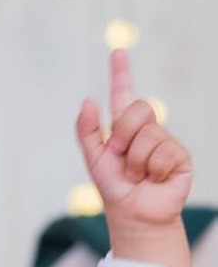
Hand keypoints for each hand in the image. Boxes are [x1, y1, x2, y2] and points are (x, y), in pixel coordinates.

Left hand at [75, 49, 193, 266]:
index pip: (124, 94)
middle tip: (120, 158)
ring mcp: (165, 141)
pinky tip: (154, 179)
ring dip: (135, 160)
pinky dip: (152, 169)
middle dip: (123, 135)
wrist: (134, 213)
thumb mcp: (94, 159)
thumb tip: (88, 100)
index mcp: (123, 128)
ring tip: (136, 175)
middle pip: (137, 109)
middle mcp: (146, 129)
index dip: (121, 73)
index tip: (117, 52)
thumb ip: (87, 131)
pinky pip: (163, 152)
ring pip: (148, 134)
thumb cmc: (114, 188)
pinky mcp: (180, 156)